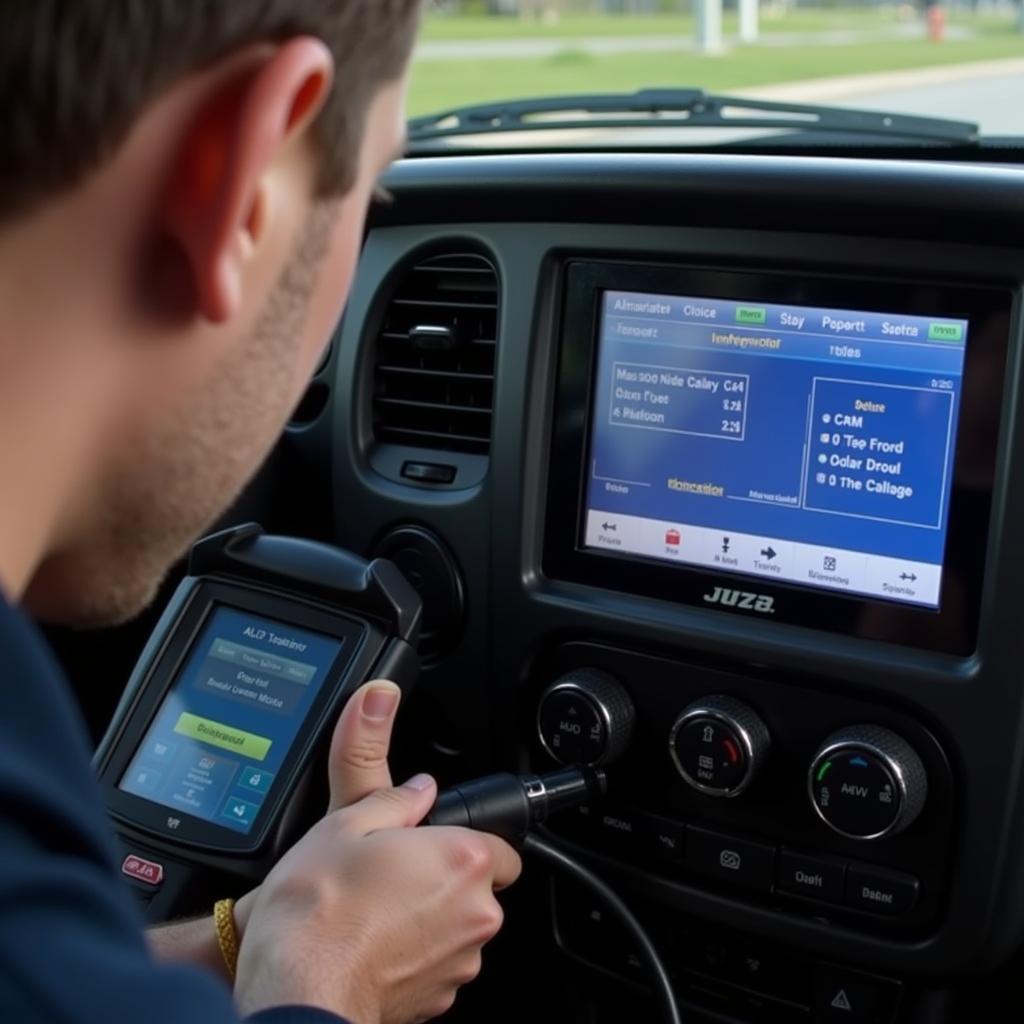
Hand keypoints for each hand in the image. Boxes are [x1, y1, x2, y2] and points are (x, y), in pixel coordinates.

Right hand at [233, 681, 522, 1023]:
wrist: (296, 991)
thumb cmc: (318, 911)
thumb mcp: (344, 825)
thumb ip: (394, 798)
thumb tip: (418, 784)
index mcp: (463, 859)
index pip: (501, 844)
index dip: (466, 840)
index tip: (434, 843)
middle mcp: (474, 913)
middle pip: (478, 888)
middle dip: (444, 880)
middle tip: (394, 873)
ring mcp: (459, 962)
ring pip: (456, 930)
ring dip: (428, 920)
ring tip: (374, 911)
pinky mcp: (438, 1001)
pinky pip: (436, 966)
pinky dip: (412, 956)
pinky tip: (371, 945)